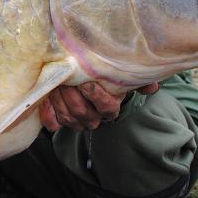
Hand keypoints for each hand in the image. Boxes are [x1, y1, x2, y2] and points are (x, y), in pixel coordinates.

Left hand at [39, 82, 159, 131]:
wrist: (80, 77)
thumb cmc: (102, 75)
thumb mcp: (119, 74)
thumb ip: (137, 79)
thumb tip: (152, 87)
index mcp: (109, 107)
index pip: (107, 108)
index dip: (98, 98)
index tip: (88, 83)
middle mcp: (93, 117)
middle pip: (84, 113)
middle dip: (74, 96)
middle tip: (66, 79)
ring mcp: (75, 121)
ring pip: (68, 117)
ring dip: (60, 100)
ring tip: (56, 83)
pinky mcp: (59, 120)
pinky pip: (53, 123)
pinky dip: (49, 113)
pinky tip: (46, 100)